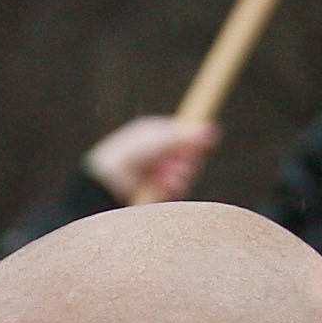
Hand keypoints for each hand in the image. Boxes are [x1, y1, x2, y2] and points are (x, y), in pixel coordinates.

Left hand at [84, 117, 218, 204]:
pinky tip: (163, 186)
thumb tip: (212, 130)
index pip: (184, 135)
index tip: (206, 142)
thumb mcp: (158, 139)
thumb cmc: (129, 154)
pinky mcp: (159, 192)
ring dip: (180, 174)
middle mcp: (159, 154)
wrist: (109, 182)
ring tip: (167, 175)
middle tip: (181, 161)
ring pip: (186, 173)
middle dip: (188, 159)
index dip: (195, 139)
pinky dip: (173, 187)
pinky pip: (178, 189)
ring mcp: (159, 173)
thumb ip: (185, 135)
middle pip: (189, 155)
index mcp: (155, 135)